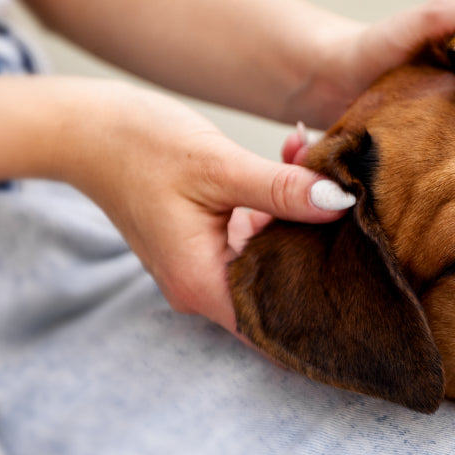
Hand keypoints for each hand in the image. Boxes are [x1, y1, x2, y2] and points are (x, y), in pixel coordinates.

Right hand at [65, 81, 352, 332]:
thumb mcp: (219, 167)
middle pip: (282, 290)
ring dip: (301, 214)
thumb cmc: (139, 145)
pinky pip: (256, 233)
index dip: (325, 318)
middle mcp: (202, 285)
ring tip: (320, 163)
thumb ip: (282, 190)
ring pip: (274, 255)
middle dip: (323, 250)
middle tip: (361, 208)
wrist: (84, 127)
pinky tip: (295, 157)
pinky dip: (278, 202)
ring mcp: (204, 263)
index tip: (370, 296)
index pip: (277, 327)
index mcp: (202, 283)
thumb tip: (341, 204)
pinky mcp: (206, 239)